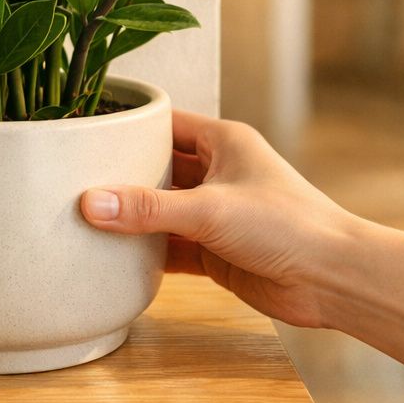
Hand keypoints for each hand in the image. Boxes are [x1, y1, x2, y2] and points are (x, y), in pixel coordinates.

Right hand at [80, 108, 358, 327]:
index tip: (83, 130)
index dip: (126, 125)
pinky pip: (169, 247)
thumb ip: (148, 208)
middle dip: (119, 175)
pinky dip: (144, 253)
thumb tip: (90, 202)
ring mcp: (215, 214)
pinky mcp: (215, 252)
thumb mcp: (210, 209)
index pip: (163, 123)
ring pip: (160, 210)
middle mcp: (217, 173)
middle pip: (156, 167)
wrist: (333, 279)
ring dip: (130, 218)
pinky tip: (112, 258)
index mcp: (223, 142)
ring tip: (79, 219)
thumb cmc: (288, 225)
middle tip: (70, 178)